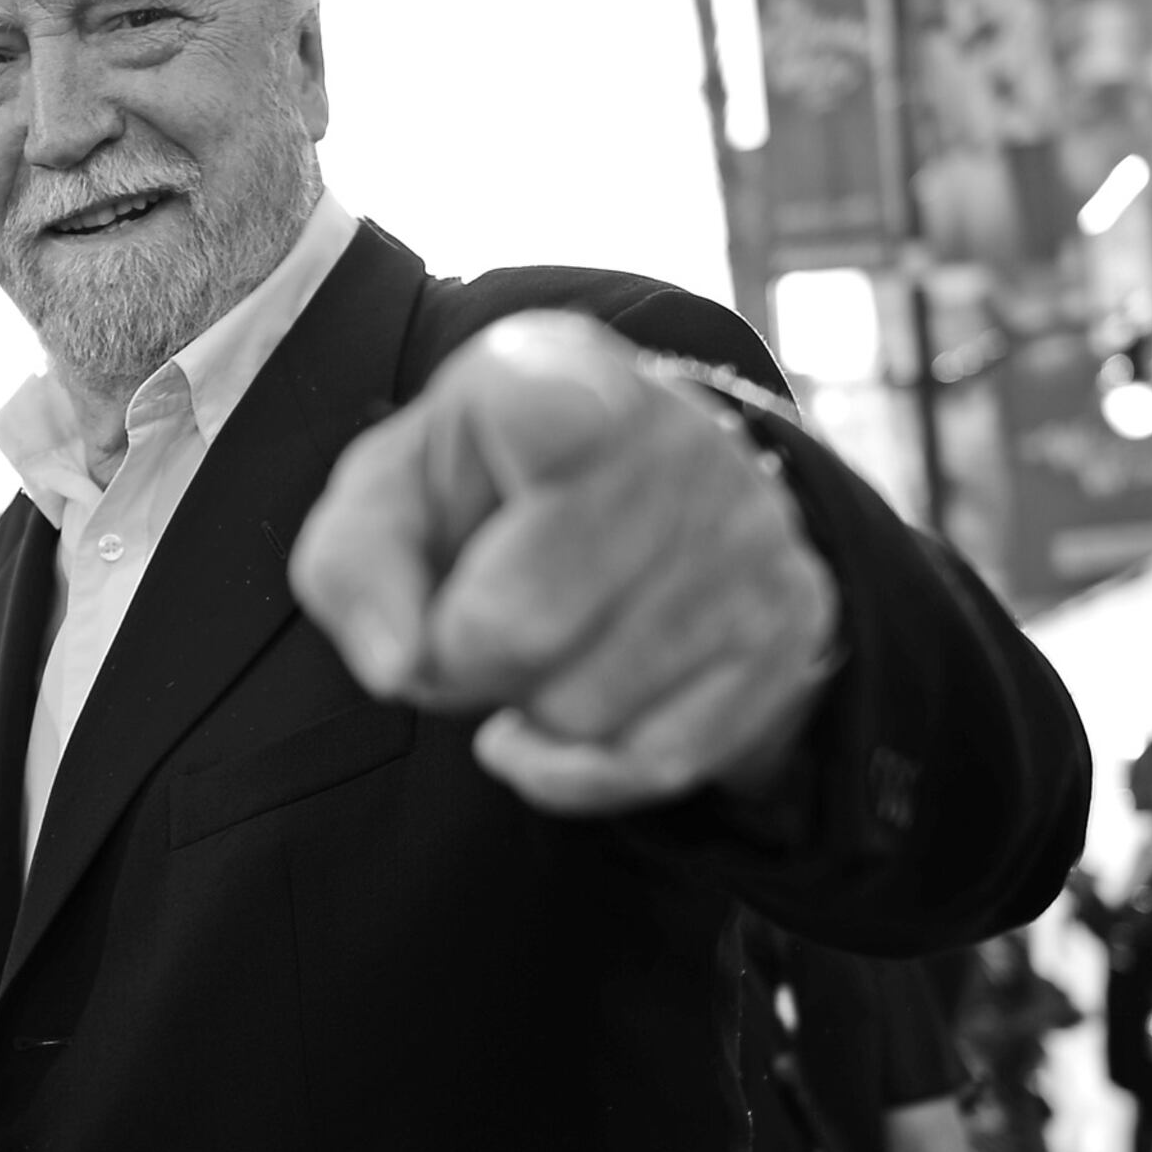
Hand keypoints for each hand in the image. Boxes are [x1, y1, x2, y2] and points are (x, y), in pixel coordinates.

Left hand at [289, 313, 838, 814]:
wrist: (630, 485)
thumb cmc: (484, 491)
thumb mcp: (389, 494)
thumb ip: (356, 566)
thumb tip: (399, 666)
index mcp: (571, 383)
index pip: (535, 460)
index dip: (448, 581)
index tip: (453, 567)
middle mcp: (687, 444)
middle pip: (527, 634)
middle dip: (471, 660)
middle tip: (479, 621)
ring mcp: (754, 536)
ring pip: (588, 713)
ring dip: (534, 711)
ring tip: (546, 645)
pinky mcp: (796, 622)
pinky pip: (659, 763)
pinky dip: (587, 768)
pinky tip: (574, 719)